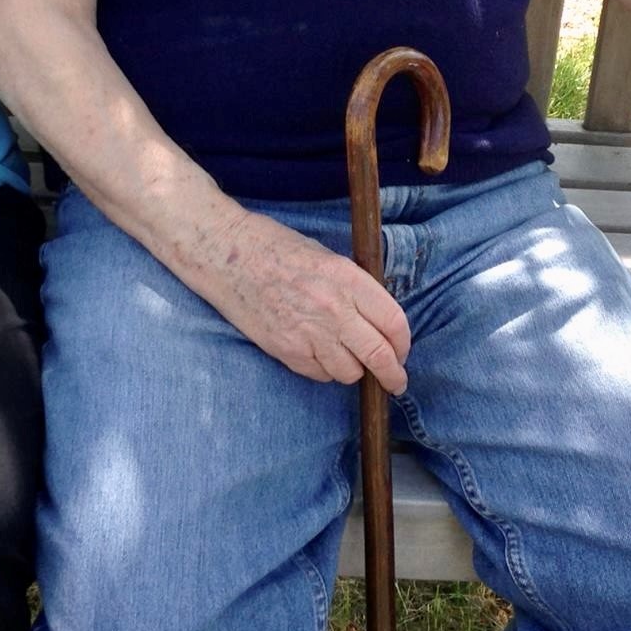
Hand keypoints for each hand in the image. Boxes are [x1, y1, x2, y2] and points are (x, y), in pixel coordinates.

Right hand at [186, 206, 413, 393]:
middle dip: (392, 375)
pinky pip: (320, 375)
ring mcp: (309, 334)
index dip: (403, 343)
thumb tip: (376, 318)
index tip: (402, 352)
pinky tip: (319, 355)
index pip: (393, 322)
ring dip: (354, 370)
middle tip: (395, 382)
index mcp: (348, 279)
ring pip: (350, 372)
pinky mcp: (287, 351)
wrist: (227, 255)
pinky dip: (325, 370)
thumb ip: (354, 288)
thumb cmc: (276, 248)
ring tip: (348, 360)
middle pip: (378, 356)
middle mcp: (334, 310)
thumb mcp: (327, 257)